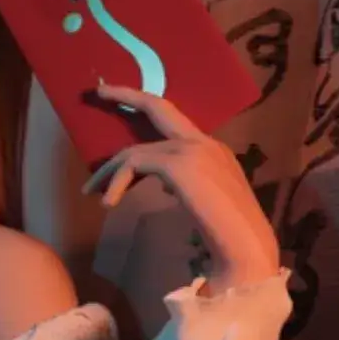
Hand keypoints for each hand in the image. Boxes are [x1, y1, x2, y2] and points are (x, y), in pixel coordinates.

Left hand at [83, 84, 279, 293]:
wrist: (245, 247)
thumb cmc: (226, 236)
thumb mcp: (201, 201)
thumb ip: (183, 185)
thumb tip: (162, 182)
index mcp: (212, 150)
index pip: (173, 120)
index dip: (146, 106)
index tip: (121, 98)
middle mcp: (206, 143)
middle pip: (157, 107)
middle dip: (125, 95)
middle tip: (98, 91)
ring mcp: (195, 150)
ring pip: (136, 150)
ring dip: (109, 172)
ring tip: (93, 193)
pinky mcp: (180, 164)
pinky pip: (134, 165)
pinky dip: (116, 183)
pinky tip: (110, 204)